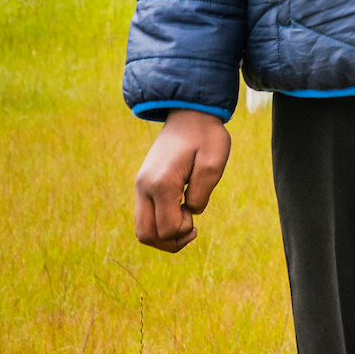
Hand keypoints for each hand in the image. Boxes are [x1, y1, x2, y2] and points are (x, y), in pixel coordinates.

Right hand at [134, 109, 231, 251]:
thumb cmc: (206, 136)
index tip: (196, 210)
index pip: (166, 228)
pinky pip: (144, 215)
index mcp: (161, 183)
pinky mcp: (143, 183)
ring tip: (185, 220)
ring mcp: (140, 185)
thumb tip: (189, 212)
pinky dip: (159, 222)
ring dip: (163, 234)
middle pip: (145, 235)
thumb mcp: (214, 164)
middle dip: (170, 241)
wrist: (189, 111)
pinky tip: (179, 211)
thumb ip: (201, 195)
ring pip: (142, 228)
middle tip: (192, 226)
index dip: (184, 230)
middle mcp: (144, 186)